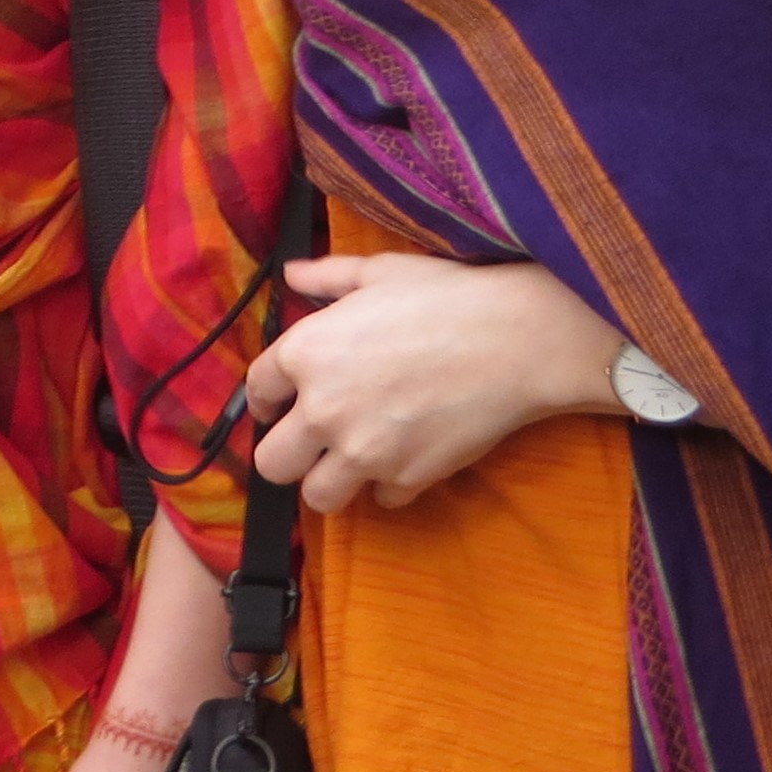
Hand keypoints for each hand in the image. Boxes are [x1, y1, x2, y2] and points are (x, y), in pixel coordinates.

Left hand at [244, 253, 625, 511]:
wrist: (514, 339)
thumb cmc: (446, 297)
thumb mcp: (377, 272)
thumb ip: (326, 276)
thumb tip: (291, 275)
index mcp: (306, 353)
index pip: (256, 392)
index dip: (266, 400)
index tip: (277, 407)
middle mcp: (323, 409)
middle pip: (272, 462)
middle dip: (286, 455)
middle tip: (309, 444)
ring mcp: (364, 452)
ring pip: (318, 496)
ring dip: (331, 481)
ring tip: (351, 460)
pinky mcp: (407, 479)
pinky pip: (381, 499)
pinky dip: (390, 485)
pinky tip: (406, 456)